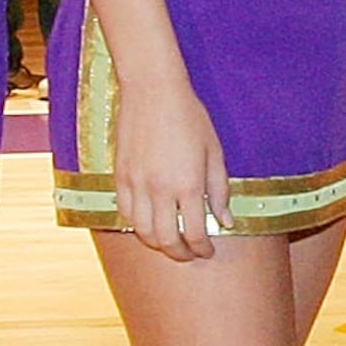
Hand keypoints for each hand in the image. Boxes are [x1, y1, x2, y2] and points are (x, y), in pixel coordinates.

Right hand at [111, 70, 232, 262]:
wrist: (153, 91)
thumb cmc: (189, 117)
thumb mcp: (214, 152)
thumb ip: (220, 190)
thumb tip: (226, 221)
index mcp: (188, 184)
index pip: (195, 233)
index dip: (202, 249)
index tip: (208, 251)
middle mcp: (160, 189)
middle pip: (167, 240)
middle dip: (180, 254)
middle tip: (189, 254)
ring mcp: (137, 184)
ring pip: (143, 231)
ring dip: (157, 243)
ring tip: (169, 242)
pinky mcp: (120, 176)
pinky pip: (125, 212)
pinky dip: (137, 224)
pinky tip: (149, 222)